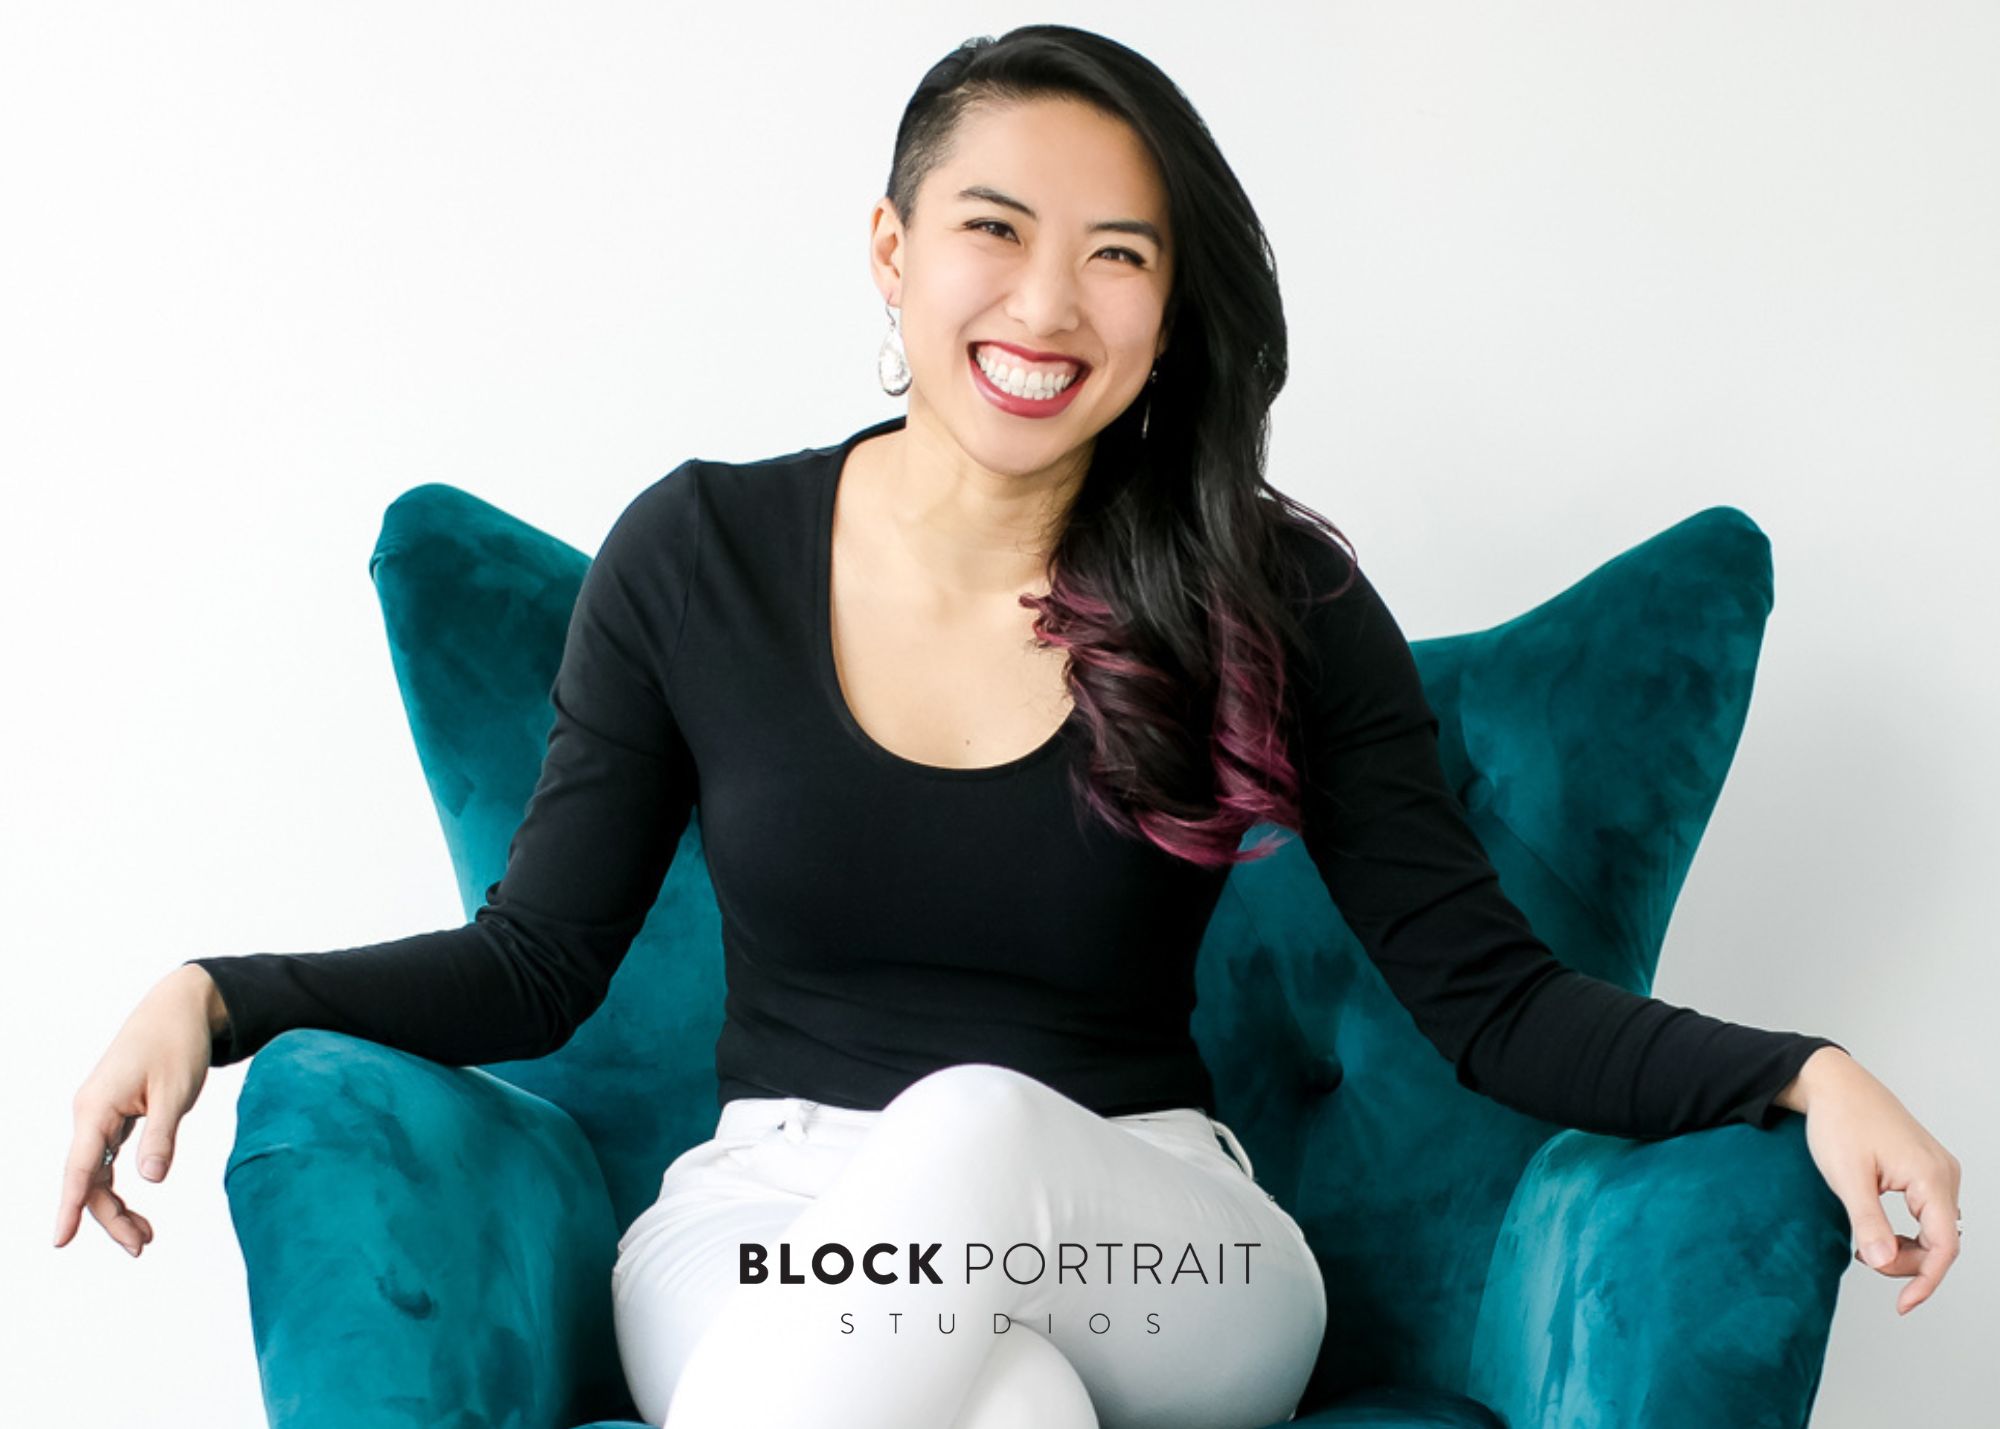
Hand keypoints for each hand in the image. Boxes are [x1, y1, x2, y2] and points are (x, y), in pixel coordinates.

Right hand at [54, 965, 219, 1257]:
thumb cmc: (177, 1044)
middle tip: (141, 1247)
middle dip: (109, 1217)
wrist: (179, 1008)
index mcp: (97, 1106)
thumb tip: (150, 1179)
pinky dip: (121, 1184)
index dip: (70, 1205)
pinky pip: (107, 1159)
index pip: (81, 1166)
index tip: (60, 1240)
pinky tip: (138, 1205)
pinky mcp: (113, 1114)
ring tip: (145, 1237)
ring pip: (98, 1173)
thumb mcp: (176, 1091)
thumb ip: (161, 1136)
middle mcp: (90, 1113)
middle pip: (89, 1179)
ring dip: (117, 1206)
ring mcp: (99, 1114)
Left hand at [1792, 1048, 1962, 1314]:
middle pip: (1941, 1241)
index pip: (1944, 1247)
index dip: (1925, 1281)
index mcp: (1932, 1178)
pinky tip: (1877, 1229)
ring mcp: (1938, 1170)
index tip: (1902, 1305)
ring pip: (1935, 1229)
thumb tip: (1884, 1264)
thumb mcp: (1847, 1177)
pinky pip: (1928, 1213)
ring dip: (1906, 1246)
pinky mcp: (1926, 1168)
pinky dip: (1906, 1230)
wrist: (1833, 1083)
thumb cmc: (1839, 1122)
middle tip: (1864, 1257)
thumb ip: (1868, 1222)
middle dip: (1907, 1262)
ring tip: (1866, 1242)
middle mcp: (1944, 1174)